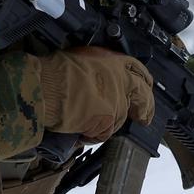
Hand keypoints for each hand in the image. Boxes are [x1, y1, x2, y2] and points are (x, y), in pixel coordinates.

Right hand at [35, 46, 153, 143]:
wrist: (47, 87)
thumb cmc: (56, 70)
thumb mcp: (81, 59)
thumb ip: (96, 69)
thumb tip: (94, 77)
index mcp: (114, 62)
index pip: (138, 71)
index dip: (143, 81)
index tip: (146, 87)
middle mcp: (121, 82)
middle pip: (142, 97)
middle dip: (145, 108)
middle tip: (143, 117)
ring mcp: (117, 104)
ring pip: (119, 118)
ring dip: (107, 122)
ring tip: (87, 121)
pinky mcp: (108, 123)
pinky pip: (103, 133)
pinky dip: (92, 135)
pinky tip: (80, 132)